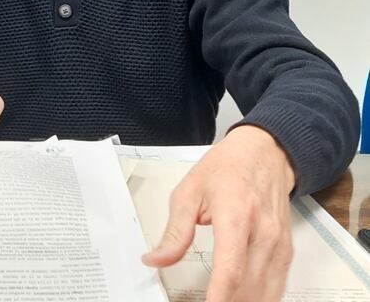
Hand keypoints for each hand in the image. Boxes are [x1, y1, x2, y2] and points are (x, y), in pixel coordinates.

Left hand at [143, 125, 295, 301]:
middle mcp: (263, 234)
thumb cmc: (227, 168)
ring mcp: (279, 245)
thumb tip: (156, 260)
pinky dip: (259, 298)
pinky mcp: (286, 252)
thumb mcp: (188, 192)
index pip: (231, 268)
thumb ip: (174, 232)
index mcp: (236, 216)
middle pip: (248, 287)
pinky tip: (242, 300)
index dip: (218, 296)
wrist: (265, 154)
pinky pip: (276, 286)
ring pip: (265, 292)